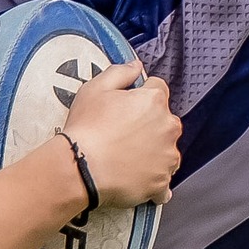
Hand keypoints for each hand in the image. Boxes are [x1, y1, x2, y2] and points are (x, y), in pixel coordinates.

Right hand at [61, 60, 181, 209]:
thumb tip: (136, 66)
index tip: (128, 106)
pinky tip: (137, 179)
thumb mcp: (95, 88)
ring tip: (128, 158)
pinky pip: (164, 182)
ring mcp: (167, 157)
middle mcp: (168, 127)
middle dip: (150, 124)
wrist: (80, 169)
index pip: (158, 89)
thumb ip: (120, 72)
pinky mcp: (161, 182)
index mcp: (154, 101)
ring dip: (154, 152)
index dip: (141, 95)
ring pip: (167, 150)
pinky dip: (154, 181)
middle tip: (124, 134)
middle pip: (165, 121)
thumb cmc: (86, 128)